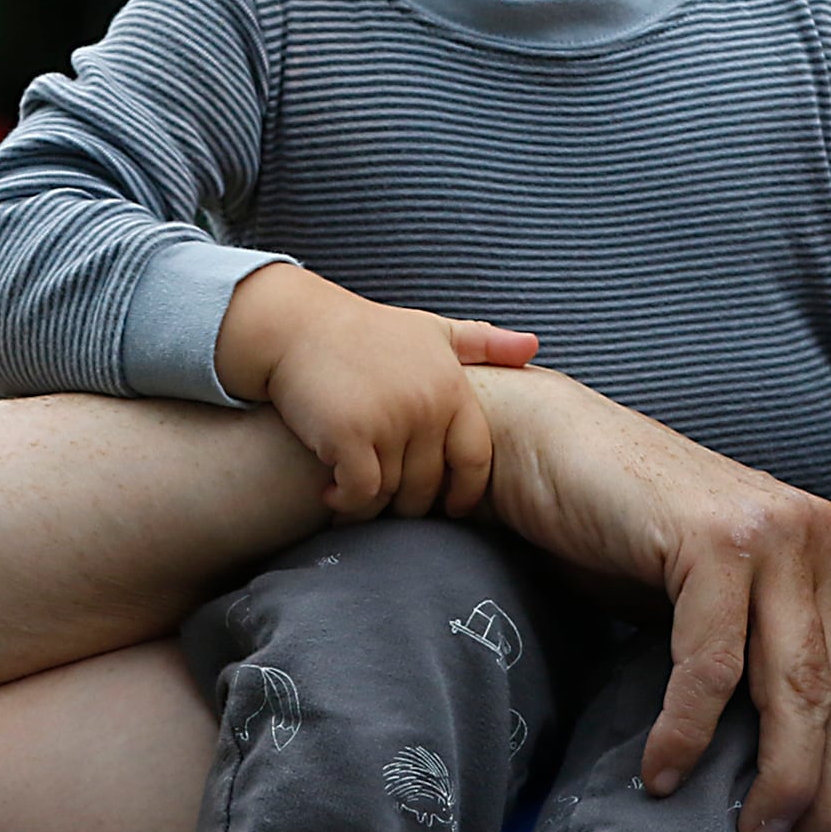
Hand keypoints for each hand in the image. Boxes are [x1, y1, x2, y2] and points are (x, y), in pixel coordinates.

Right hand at [216, 267, 538, 519]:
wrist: (296, 324)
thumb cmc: (366, 331)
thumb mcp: (431, 330)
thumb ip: (483, 343)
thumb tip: (534, 345)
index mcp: (451, 387)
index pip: (475, 461)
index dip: (464, 492)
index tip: (447, 507)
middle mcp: (426, 406)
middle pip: (430, 486)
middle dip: (411, 504)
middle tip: (388, 505)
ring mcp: (389, 421)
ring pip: (394, 494)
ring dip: (374, 506)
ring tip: (357, 498)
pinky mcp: (350, 436)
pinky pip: (361, 494)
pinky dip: (347, 504)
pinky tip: (331, 496)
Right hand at [466, 366, 830, 831]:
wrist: (547, 449)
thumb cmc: (625, 537)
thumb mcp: (720, 600)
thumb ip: (767, 654)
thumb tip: (796, 770)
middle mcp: (822, 542)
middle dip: (829, 794)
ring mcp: (773, 535)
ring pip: (797, 687)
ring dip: (777, 777)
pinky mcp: (713, 540)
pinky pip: (713, 664)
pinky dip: (688, 730)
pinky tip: (662, 772)